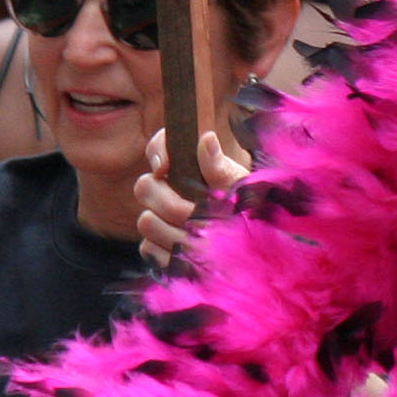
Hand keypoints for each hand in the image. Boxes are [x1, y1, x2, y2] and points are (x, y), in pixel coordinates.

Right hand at [138, 128, 252, 264]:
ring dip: (174, 232)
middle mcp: (165, 190)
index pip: (158, 147)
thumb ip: (219, 166)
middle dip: (171, 204)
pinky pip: (149, 248)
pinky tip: (191, 257)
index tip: (166, 167)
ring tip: (202, 239)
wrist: (251, 241)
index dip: (157, 153)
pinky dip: (169, 253)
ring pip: (146, 221)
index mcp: (184, 166)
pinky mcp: (156, 247)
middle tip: (197, 215)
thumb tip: (206, 139)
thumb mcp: (238, 187)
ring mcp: (157, 218)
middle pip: (144, 188)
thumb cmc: (244, 207)